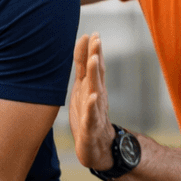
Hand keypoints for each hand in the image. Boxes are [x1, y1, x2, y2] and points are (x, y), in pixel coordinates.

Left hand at [69, 33, 114, 170]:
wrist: (97, 147)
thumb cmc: (88, 115)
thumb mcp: (83, 89)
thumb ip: (83, 66)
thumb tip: (83, 41)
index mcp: (93, 87)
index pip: (93, 66)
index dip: (93, 50)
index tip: (93, 33)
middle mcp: (96, 96)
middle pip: (96, 74)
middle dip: (96, 56)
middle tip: (97, 39)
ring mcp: (94, 111)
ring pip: (95, 90)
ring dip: (95, 75)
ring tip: (94, 60)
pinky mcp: (90, 127)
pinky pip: (91, 116)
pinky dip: (91, 107)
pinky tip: (92, 98)